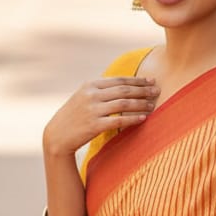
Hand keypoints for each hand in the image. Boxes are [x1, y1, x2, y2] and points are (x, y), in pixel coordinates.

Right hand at [42, 76, 158, 156]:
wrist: (57, 135)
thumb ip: (101, 91)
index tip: (150, 81)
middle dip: (143, 90)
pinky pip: (119, 121)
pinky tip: (144, 118)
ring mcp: (93, 110)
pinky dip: (133, 119)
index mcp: (90, 85)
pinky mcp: (94, 125)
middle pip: (124, 89)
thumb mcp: (84, 97)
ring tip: (153, 105)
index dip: (137, 80)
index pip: (119, 80)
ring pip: (124, 104)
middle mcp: (92, 95)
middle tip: (157, 90)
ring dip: (141, 104)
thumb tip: (123, 86)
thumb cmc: (73, 117)